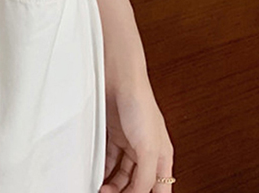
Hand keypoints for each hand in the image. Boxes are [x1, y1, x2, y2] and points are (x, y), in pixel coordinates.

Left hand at [99, 77, 174, 192]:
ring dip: (113, 184)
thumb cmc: (140, 104)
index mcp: (162, 156)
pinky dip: (103, 168)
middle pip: (138, 183)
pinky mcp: (113, 133)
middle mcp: (146, 151)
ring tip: (102, 190)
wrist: (119, 78)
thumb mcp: (148, 147)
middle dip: (126, 192)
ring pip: (122, 173)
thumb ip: (146, 175)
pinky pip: (109, 158)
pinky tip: (97, 174)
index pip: (160, 188)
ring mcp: (129, 142)